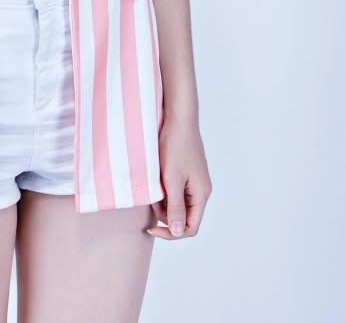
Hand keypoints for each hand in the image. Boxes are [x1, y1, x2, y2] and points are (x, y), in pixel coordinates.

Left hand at [147, 116, 211, 239]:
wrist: (178, 118)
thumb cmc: (175, 147)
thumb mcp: (172, 180)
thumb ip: (175, 207)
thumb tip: (179, 232)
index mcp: (201, 194)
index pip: (191, 228)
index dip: (171, 233)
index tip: (152, 228)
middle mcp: (201, 190)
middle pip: (184, 217)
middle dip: (165, 214)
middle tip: (151, 200)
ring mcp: (195, 180)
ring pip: (179, 203)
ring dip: (164, 201)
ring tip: (153, 186)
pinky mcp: (188, 172)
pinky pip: (177, 190)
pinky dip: (165, 190)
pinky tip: (157, 179)